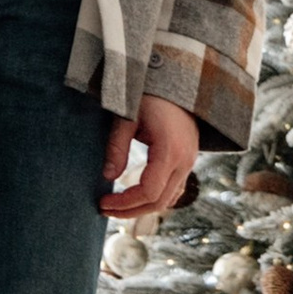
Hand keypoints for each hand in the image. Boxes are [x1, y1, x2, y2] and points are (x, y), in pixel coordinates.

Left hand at [100, 94, 199, 217]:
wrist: (177, 83)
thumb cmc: (149, 96)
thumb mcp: (127, 117)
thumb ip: (117, 147)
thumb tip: (107, 176)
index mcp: (170, 151)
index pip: (149, 192)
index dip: (125, 202)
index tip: (103, 202)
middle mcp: (184, 162)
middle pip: (159, 202)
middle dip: (131, 210)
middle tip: (104, 209)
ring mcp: (189, 163)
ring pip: (168, 199)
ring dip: (143, 208)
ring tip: (116, 206)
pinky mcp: (187, 162)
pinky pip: (174, 190)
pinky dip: (156, 198)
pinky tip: (137, 198)